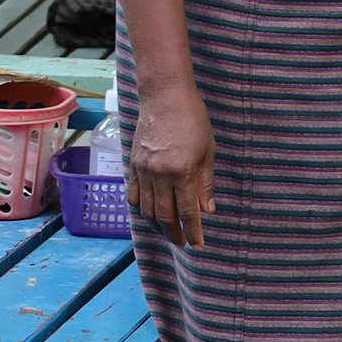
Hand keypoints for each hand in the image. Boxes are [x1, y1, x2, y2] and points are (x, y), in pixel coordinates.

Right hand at [128, 86, 216, 247]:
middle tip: (182, 243)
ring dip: (157, 225)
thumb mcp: (208, 151)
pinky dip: (141, 208)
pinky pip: (134, 195)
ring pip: (147, 209)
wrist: (165, 96)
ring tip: (168, 232)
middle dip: (174, 234)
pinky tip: (149, 214)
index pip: (187, 212)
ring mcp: (143, 171)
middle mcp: (160, 175)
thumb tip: (208, 211)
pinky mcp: (133, 165)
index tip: (199, 245)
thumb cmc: (193, 119)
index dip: (193, 232)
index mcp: (182, 172)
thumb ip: (206, 183)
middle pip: (164, 216)